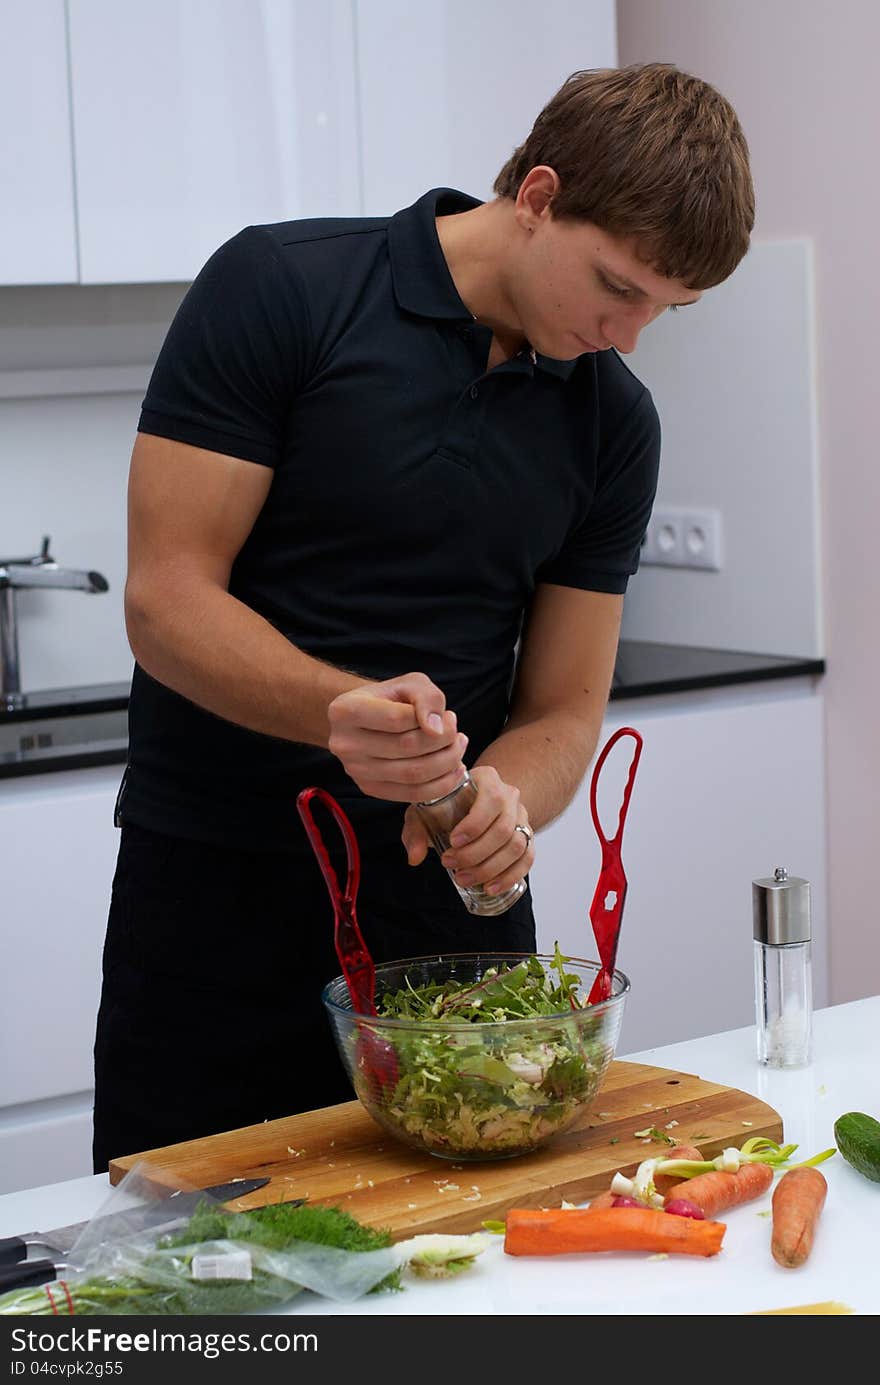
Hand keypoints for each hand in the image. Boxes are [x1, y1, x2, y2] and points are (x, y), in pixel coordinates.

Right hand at [327, 671, 467, 801]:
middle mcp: (345, 743)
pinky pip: (412, 794)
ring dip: (447, 762)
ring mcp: (355, 770)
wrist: (368, 720)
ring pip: (412, 774)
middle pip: (406, 748)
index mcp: (345, 711)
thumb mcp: (410, 684)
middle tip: (457, 733)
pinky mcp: (369, 788)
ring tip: (458, 747)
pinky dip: (441, 784)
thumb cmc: (391, 699)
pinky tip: (453, 769)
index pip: (397, 719)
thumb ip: (426, 697)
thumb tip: (436, 729)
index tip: (448, 716)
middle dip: (444, 741)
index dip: (431, 719)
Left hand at [402, 764, 534, 894]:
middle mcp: (509, 796)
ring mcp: (522, 817)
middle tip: (451, 864)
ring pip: (517, 846)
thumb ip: (416, 831)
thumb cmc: (446, 806)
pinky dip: (510, 876)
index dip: (475, 824)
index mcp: (488, 779)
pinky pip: (527, 859)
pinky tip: (490, 888)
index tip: (453, 841)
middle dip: (476, 853)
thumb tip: (415, 857)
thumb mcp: (425, 811)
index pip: (491, 799)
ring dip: (491, 868)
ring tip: (465, 879)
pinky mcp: (527, 838)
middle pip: (504, 828)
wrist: (471, 805)